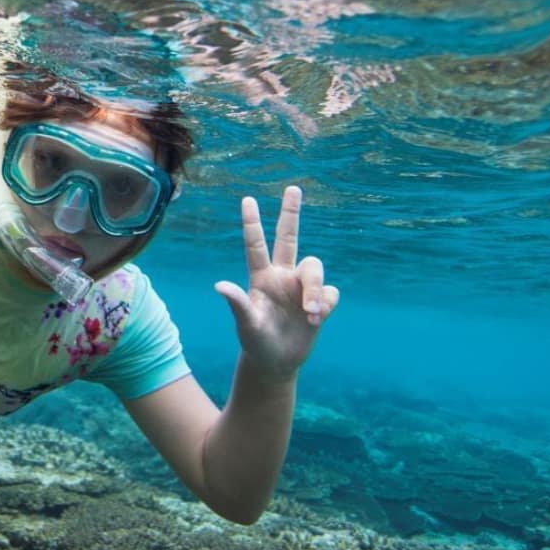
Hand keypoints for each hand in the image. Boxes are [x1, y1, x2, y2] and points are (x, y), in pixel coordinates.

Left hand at [214, 186, 339, 379]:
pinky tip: (316, 320)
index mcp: (261, 278)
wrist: (276, 361)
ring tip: (310, 314)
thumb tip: (220, 285)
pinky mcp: (319, 300)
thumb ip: (238, 304)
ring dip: (314, 289)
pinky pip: (330, 292)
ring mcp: (301, 287)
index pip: (255, 246)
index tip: (247, 199)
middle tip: (293, 188)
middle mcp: (282, 276)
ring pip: (315, 267)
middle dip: (291, 213)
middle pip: (289, 237)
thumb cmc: (255, 341)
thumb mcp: (246, 325)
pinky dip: (325, 305)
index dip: (252, 223)